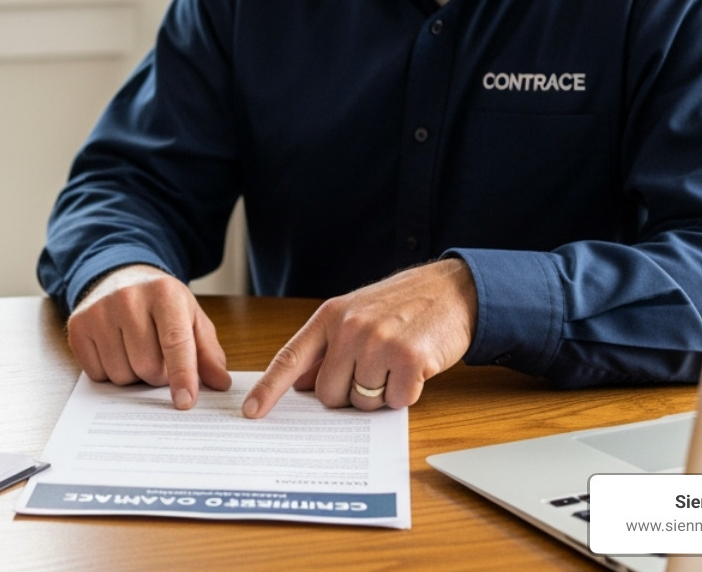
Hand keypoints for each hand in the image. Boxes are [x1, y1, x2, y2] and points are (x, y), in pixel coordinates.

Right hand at [66, 264, 230, 408]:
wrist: (120, 276)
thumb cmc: (160, 303)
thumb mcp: (191, 317)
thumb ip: (208, 351)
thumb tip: (220, 383)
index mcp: (164, 293)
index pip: (175, 342)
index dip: (182, 375)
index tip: (186, 402)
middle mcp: (128, 298)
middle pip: (147, 366)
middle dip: (157, 375)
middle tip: (159, 359)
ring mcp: (99, 311)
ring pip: (121, 375)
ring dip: (133, 376)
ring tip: (136, 352)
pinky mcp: (78, 326)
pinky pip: (96, 374)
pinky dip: (109, 372)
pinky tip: (115, 351)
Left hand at [243, 258, 477, 418]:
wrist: (451, 289)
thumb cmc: (400, 305)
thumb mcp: (355, 315)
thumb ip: (325, 348)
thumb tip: (299, 384)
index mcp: (330, 317)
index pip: (290, 358)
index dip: (269, 389)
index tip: (251, 412)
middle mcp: (350, 328)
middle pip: (329, 394)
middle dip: (349, 392)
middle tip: (372, 369)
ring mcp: (379, 343)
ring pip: (363, 402)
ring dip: (380, 392)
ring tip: (395, 362)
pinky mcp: (410, 359)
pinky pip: (396, 402)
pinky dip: (406, 393)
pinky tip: (414, 367)